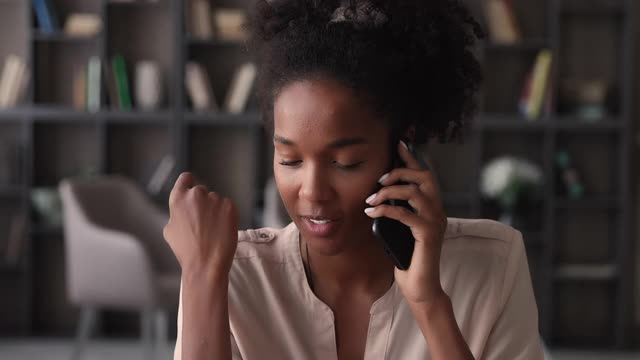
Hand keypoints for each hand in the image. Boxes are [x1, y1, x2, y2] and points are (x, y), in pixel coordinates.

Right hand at [163, 172, 238, 279]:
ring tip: (213, 230)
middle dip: (203, 203)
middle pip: (201, 191)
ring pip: (216, 200)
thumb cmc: (186, 250)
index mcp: (178, 198)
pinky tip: (222, 230)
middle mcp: (196, 194)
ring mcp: (214, 199)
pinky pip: (228, 207)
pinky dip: (226, 216)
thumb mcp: (170, 230)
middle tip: (203, 222)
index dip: (188, 184)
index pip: (185, 178)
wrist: (206, 263)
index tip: (191, 188)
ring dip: (215, 210)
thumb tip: (182, 210)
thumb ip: (176, 213)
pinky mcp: (230, 206)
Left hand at [364, 141, 447, 304]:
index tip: (398, 143)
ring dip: (389, 192)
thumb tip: (379, 196)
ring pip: (414, 192)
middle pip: (424, 177)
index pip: (425, 175)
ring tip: (371, 199)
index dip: (412, 158)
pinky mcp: (428, 235)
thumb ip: (397, 212)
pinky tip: (372, 211)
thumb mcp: (400, 230)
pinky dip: (386, 210)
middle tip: (379, 181)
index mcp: (433, 208)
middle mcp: (438, 212)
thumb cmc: (408, 259)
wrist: (420, 287)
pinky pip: (406, 214)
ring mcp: (435, 222)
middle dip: (400, 172)